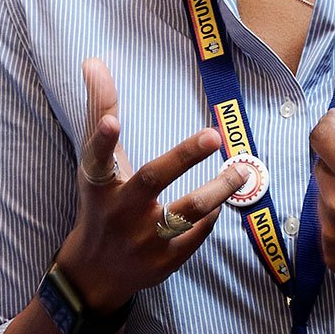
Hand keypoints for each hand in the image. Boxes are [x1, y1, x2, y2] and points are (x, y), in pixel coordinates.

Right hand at [52, 58, 243, 314]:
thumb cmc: (99, 204)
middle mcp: (119, 211)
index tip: (112, 121)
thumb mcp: (94, 163)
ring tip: (240, 171)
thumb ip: (98, 112)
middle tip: (212, 135)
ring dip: (216, 191)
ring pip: (186, 212)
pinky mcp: (163, 262)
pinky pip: (196, 235)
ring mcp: (142, 239)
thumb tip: (94, 60)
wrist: (94, 273)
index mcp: (99, 184)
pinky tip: (221, 201)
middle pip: (152, 179)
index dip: (103, 138)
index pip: (98, 156)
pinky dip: (210, 217)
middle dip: (183, 156)